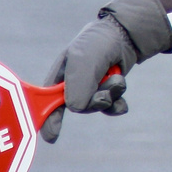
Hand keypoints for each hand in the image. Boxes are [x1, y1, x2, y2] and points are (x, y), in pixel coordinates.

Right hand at [39, 16, 137, 142]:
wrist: (125, 35)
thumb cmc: (97, 43)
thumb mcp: (83, 60)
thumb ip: (78, 85)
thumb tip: (75, 108)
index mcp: (58, 78)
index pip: (46, 103)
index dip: (46, 120)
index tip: (51, 136)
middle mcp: (72, 86)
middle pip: (78, 107)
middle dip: (94, 101)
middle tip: (103, 91)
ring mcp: (90, 89)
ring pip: (98, 106)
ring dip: (110, 94)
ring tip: (116, 78)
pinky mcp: (106, 91)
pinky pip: (111, 108)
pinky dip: (118, 103)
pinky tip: (122, 98)